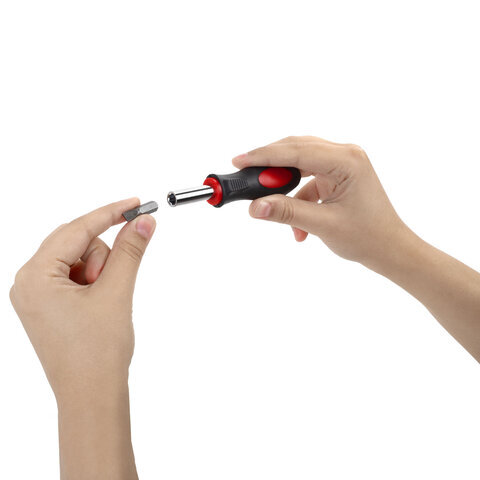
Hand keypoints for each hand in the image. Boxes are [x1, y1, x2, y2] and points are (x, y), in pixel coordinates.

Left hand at [9, 198, 154, 478]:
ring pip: (78, 258)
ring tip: (104, 301)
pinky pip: (75, 274)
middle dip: (103, 257)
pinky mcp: (48, 303)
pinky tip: (99, 302)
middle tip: (115, 282)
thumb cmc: (96, 353)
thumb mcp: (116, 292)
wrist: (91, 395)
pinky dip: (94, 280)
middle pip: (75, 243)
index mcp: (35, 276)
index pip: (77, 230)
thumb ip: (130, 250)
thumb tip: (143, 222)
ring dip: (99, 272)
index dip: (110, 213)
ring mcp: (37, 294)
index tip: (135, 203)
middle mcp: (29, 282)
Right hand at [233, 136, 408, 268]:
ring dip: (283, 185)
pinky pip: (308, 180)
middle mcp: (345, 155)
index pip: (296, 151)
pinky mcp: (338, 177)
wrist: (391, 250)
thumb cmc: (368, 237)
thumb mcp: (323, 224)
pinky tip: (297, 226)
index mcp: (346, 160)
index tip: (238, 161)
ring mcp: (342, 165)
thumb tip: (255, 206)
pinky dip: (297, 199)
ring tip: (267, 202)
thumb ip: (287, 212)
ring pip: (300, 164)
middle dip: (269, 165)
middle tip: (244, 175)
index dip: (264, 156)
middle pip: (296, 150)